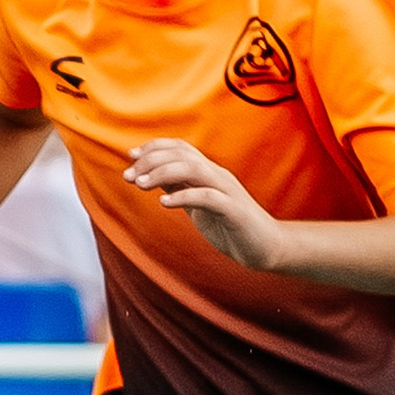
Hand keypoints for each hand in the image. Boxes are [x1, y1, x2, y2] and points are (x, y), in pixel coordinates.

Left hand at [126, 138, 289, 271]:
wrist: (266, 247)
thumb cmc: (230, 226)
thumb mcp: (198, 205)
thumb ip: (179, 188)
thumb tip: (151, 176)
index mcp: (209, 172)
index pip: (180, 147)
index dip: (154, 147)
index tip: (130, 156)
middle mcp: (218, 175)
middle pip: (183, 154)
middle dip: (151, 161)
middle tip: (128, 177)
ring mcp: (227, 191)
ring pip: (194, 169)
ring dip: (163, 173)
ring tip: (140, 185)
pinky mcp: (235, 211)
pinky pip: (208, 197)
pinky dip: (184, 197)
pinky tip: (164, 203)